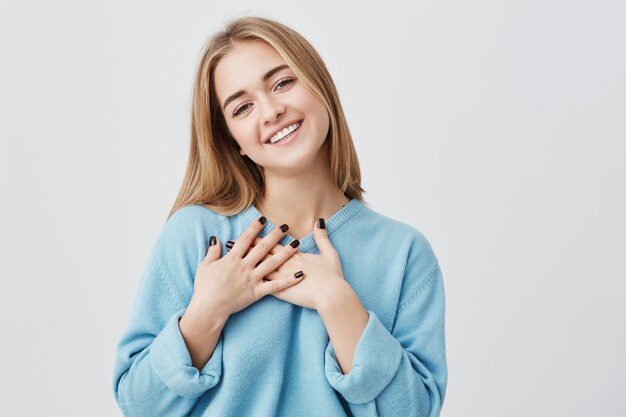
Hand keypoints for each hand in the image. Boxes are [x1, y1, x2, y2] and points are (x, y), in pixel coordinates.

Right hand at [186, 216, 302, 321]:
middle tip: (285, 226)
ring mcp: (252, 279)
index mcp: (232, 259)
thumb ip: (212, 251)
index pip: (246, 239)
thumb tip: (216, 238)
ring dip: (286, 253)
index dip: (255, 228)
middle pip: (263, 248)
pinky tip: (300, 274)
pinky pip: (275, 286)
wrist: (209, 308)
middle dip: (275, 235)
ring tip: (297, 243)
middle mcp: (244, 266)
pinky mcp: (257, 292)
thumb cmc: (204, 287)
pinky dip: (288, 280)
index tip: (264, 219)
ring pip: (272, 263)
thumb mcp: (205, 266)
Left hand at [229, 219, 346, 310]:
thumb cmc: (332, 276)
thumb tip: (320, 221)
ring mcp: (281, 279)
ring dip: (244, 265)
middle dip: (244, 248)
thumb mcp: (330, 254)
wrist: (333, 296)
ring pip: (258, 270)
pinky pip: (263, 286)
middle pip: (261, 255)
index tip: (247, 231)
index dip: (259, 237)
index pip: (273, 244)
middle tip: (229, 242)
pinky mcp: (281, 293)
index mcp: (294, 256)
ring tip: (230, 260)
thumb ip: (322, 237)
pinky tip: (239, 281)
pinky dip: (250, 283)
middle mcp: (284, 265)